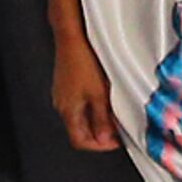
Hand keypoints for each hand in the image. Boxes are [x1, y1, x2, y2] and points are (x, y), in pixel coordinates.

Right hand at [52, 37, 118, 156]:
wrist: (72, 35)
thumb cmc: (83, 60)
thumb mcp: (100, 94)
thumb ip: (102, 119)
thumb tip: (105, 138)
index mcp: (68, 111)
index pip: (80, 141)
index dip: (99, 146)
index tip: (116, 142)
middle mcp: (62, 104)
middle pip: (80, 130)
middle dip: (100, 133)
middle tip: (118, 129)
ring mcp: (63, 93)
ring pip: (81, 116)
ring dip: (98, 119)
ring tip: (114, 113)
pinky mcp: (66, 83)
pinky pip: (79, 102)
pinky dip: (92, 106)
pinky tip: (104, 97)